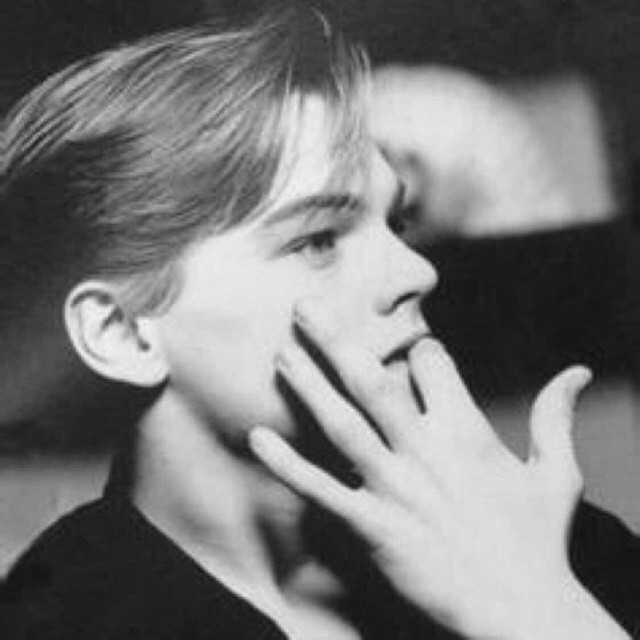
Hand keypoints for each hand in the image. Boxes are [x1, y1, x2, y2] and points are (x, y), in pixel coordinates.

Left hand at [249, 300, 625, 638]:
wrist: (521, 609)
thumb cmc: (539, 539)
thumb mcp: (558, 473)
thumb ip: (557, 417)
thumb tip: (577, 371)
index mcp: (467, 431)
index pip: (433, 363)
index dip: (420, 349)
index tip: (410, 348)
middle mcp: (425, 451)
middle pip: (373, 382)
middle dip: (336, 340)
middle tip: (303, 306)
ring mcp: (396, 488)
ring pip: (343, 425)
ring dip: (308, 386)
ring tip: (281, 353)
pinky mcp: (375, 527)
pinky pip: (323, 490)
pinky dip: (288, 464)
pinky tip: (256, 438)